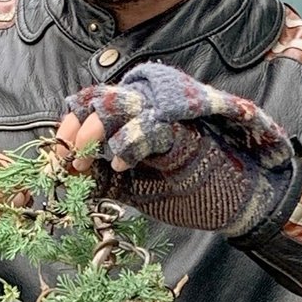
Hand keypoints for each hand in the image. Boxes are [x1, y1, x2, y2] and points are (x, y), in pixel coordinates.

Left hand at [55, 63, 299, 239]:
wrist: (243, 202)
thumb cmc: (195, 194)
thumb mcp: (140, 188)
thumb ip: (109, 177)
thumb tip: (72, 173)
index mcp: (139, 119)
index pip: (93, 106)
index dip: (70, 126)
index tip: (57, 155)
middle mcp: (151, 109)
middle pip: (100, 99)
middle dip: (76, 128)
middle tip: (67, 157)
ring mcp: (169, 117)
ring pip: (120, 106)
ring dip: (95, 132)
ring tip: (86, 159)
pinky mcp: (185, 133)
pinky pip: (149, 129)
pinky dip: (129, 145)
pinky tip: (121, 165)